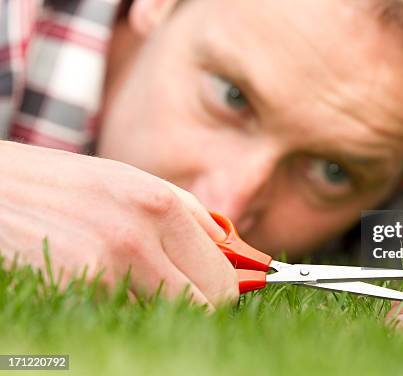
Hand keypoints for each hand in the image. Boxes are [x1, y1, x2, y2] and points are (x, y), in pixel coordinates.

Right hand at [0, 141, 237, 307]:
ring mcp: (103, 269)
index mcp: (161, 205)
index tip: (218, 291)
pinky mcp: (72, 292)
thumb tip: (234, 250)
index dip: (224, 290)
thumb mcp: (134, 183)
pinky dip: (121, 311)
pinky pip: (120, 318)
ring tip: (133, 280)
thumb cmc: (69, 185)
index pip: (222, 277)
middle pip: (203, 306)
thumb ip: (190, 216)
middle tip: (180, 290)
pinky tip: (104, 285)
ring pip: (163, 317)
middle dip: (200, 304)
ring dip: (158, 308)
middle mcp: (138, 237)